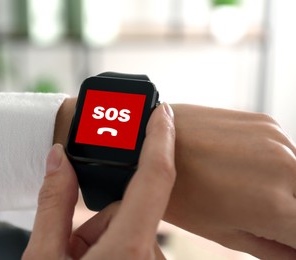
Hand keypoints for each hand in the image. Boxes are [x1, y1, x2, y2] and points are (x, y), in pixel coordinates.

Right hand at [23, 104, 175, 259]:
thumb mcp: (43, 258)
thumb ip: (52, 204)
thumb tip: (58, 158)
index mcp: (128, 249)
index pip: (154, 177)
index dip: (159, 138)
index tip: (160, 112)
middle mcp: (150, 257)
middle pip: (129, 208)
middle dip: (100, 217)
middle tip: (71, 244)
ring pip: (130, 226)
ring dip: (103, 234)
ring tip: (77, 258)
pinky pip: (134, 242)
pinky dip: (112, 246)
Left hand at [165, 104, 295, 258]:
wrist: (149, 140)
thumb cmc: (178, 191)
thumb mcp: (224, 232)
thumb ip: (273, 248)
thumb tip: (294, 252)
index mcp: (273, 205)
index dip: (292, 238)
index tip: (279, 235)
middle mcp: (284, 167)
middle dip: (290, 211)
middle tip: (260, 213)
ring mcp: (276, 139)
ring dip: (286, 186)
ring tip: (245, 187)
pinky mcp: (265, 121)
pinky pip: (286, 149)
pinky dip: (275, 163)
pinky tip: (243, 166)